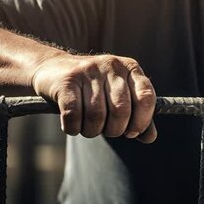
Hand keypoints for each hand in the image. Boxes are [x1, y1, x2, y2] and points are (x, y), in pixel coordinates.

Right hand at [31, 53, 156, 142]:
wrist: (53, 69)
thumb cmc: (93, 89)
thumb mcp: (119, 97)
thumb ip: (137, 116)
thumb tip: (150, 137)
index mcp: (130, 68)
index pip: (146, 97)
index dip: (142, 121)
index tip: (132, 132)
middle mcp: (111, 66)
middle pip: (121, 110)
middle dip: (114, 130)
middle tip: (106, 131)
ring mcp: (88, 71)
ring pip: (97, 115)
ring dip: (92, 131)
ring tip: (88, 128)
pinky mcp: (67, 80)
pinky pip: (73, 115)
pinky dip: (73, 128)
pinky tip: (72, 127)